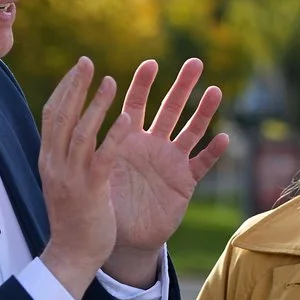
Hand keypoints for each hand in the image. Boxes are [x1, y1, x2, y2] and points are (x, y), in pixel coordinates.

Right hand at [35, 58, 123, 297]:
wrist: (71, 254)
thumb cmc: (72, 219)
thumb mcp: (62, 181)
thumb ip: (64, 157)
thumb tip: (68, 135)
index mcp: (48, 159)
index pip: (52, 115)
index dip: (64, 88)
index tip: (78, 68)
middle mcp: (55, 163)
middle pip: (62, 114)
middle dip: (76, 85)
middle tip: (89, 61)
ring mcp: (71, 176)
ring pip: (81, 130)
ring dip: (96, 103)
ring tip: (111, 81)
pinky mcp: (90, 189)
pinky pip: (102, 155)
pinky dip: (113, 134)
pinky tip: (126, 117)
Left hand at [101, 57, 228, 282]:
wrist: (120, 237)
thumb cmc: (104, 202)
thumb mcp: (95, 171)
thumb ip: (93, 150)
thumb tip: (75, 126)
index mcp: (129, 138)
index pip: (136, 104)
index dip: (143, 84)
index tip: (149, 64)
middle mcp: (153, 144)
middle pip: (170, 108)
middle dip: (182, 85)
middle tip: (195, 62)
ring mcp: (171, 161)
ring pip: (191, 130)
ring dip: (204, 111)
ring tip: (215, 91)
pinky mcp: (184, 182)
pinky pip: (201, 164)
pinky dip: (212, 152)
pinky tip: (224, 138)